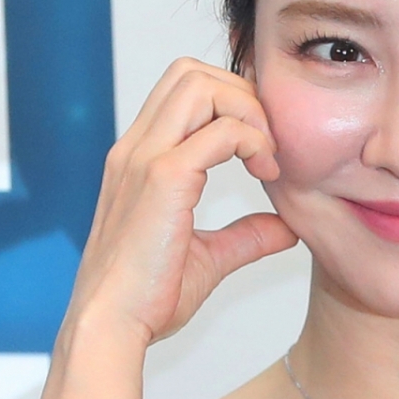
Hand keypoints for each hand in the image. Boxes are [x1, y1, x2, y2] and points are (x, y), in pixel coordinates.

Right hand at [65, 59, 297, 345]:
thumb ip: (247, 236)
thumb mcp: (209, 258)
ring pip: (201, 84)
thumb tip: (287, 227)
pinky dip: (253, 141)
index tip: (261, 152)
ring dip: (247, 110)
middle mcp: (136, 148)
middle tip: (268, 145)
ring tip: (267, 157)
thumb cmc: (146, 299)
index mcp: (139, 159)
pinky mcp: (163, 178)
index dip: (231, 104)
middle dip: (242, 95)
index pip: (182, 90)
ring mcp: (145, 158)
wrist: (111, 327)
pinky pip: (220, 131)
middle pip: (190, 72)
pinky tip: (267, 174)